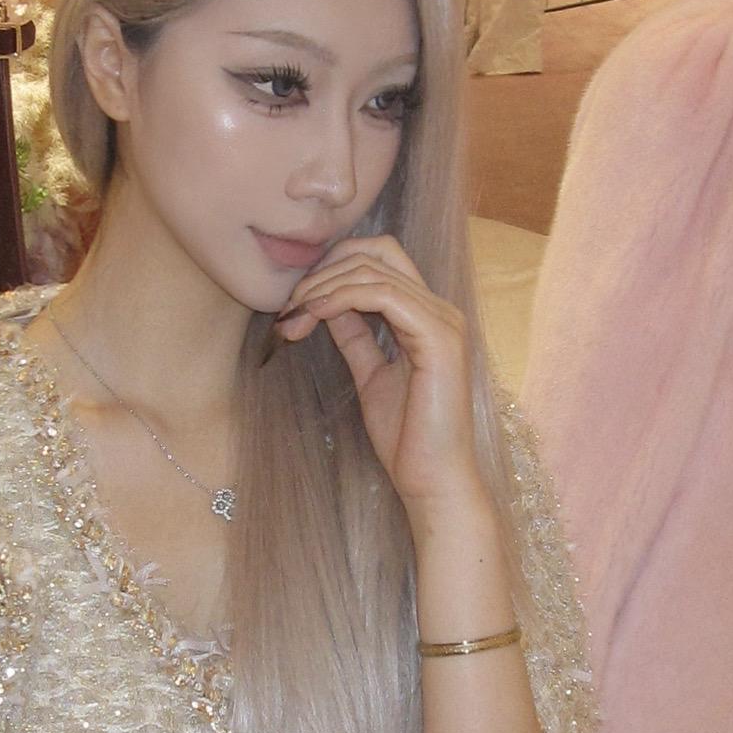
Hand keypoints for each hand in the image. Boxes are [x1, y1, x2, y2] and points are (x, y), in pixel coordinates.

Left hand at [276, 234, 480, 516]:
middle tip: (289, 306)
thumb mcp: (371, 377)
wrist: (432, 481)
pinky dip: (341, 299)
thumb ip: (356, 338)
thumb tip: (327, 306)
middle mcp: (441, 310)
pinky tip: (315, 316)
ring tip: (294, 314)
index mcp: (427, 317)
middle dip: (324, 271)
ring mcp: (443, 321)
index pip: (382, 258)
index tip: (296, 302)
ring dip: (324, 287)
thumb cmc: (408, 439)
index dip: (333, 267)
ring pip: (374, 270)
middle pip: (378, 251)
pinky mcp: (439, 338)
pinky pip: (383, 296)